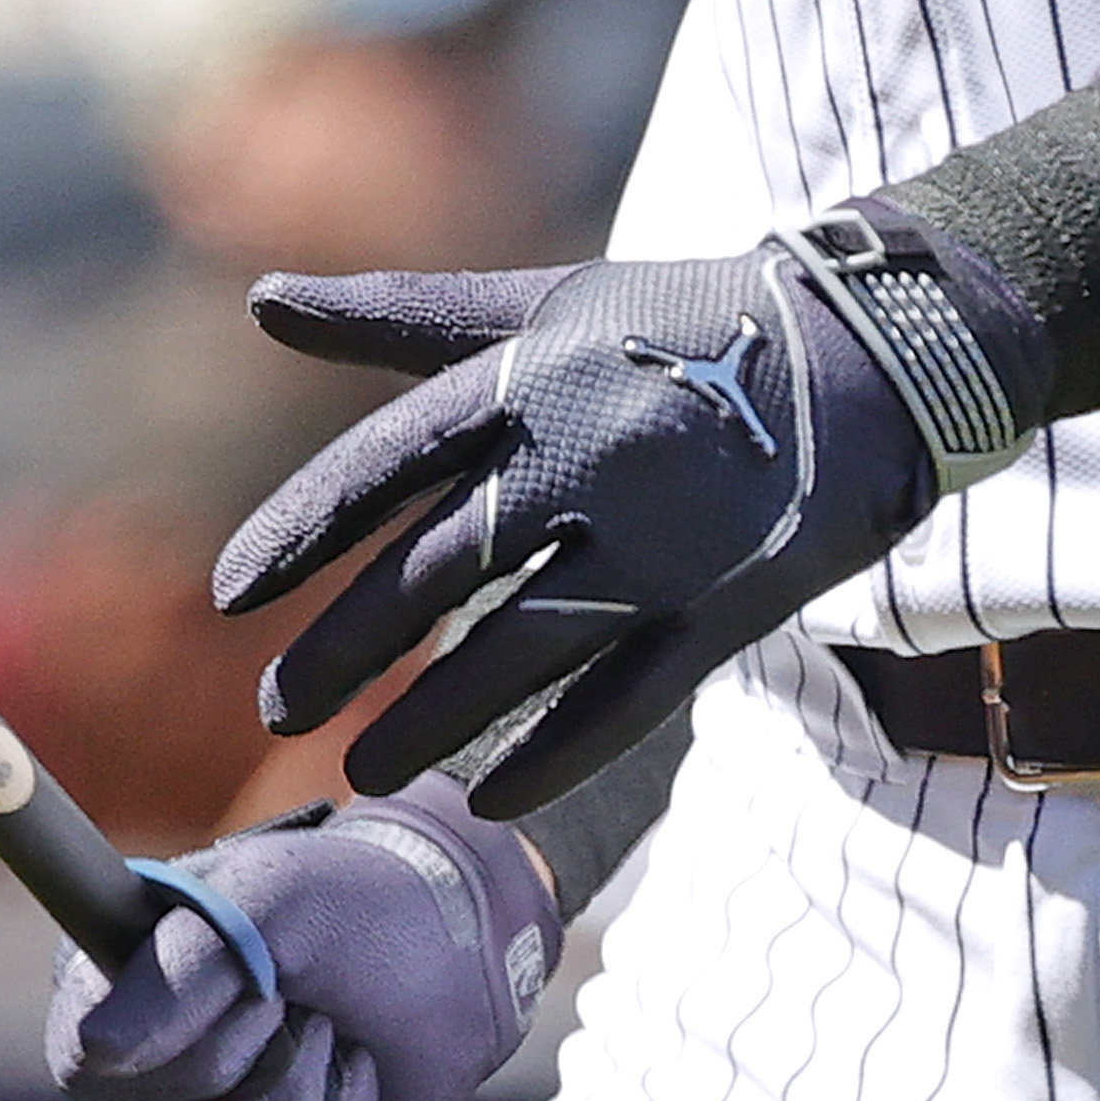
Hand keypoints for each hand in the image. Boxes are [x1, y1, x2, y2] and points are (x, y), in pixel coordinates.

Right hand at [43, 783, 555, 1100]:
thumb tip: (96, 1051)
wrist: (451, 951)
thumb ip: (180, 967)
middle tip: (325, 1028)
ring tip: (360, 1063)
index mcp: (103, 998)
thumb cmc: (344, 908)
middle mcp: (134, 1087)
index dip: (198, 1054)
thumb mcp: (266, 903)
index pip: (93, 1077)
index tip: (270, 994)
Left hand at [215, 216, 1035, 813]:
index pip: (387, 460)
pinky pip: (627, 700)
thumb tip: (258, 300)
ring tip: (360, 773)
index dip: (302, 530)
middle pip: (439, 569)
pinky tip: (486, 800)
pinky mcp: (727, 606)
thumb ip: (399, 315)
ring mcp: (663, 540)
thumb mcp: (541, 302)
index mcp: (532, 376)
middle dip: (346, 648)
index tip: (231, 597)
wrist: (868, 353)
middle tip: (276, 709)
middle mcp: (588, 457)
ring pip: (520, 651)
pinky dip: (552, 754)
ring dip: (430, 721)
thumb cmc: (677, 326)